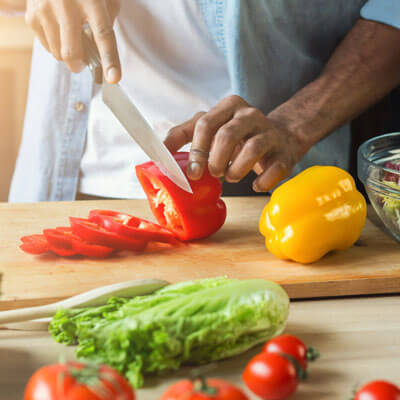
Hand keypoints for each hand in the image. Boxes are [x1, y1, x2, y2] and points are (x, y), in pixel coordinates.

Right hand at [25, 0, 120, 82]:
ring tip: (71, 37)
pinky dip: (56, 45)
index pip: (103, 35)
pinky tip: (59, 30)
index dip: (110, 60)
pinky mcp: (31, 16)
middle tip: (83, 62)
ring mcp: (45, 9)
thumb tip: (104, 56)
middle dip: (79, 65)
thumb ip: (108, 22)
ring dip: (67, 54)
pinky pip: (48, 47)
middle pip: (72, 53)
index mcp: (92, 0)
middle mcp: (66, 4)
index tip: (114, 78)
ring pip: (58, 54)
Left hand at [164, 95, 309, 191]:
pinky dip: (261, 181)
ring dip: (236, 170)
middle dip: (215, 160)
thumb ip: (184, 134)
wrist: (280, 137)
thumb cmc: (237, 136)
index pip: (205, 123)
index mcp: (228, 106)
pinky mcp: (284, 152)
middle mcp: (250, 115)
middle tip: (212, 174)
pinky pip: (273, 169)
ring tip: (231, 176)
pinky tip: (254, 184)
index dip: (196, 150)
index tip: (191, 173)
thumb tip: (159, 151)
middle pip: (227, 135)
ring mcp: (269, 132)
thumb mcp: (210, 127)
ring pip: (252, 149)